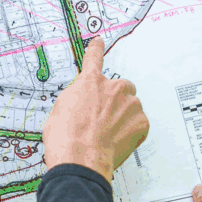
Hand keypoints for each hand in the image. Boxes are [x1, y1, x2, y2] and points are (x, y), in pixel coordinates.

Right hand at [43, 38, 148, 181]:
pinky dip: (131, 133)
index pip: (93, 58)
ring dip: (123, 117)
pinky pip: (139, 124)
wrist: (80, 160)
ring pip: (131, 106)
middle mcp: (113, 88)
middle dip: (115, 99)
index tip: (99, 42)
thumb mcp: (60, 110)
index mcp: (90, 82)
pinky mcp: (141, 123)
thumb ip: (76, 99)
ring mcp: (130, 105)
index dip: (96, 49)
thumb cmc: (65, 138)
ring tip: (107, 135)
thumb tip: (81, 103)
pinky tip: (116, 142)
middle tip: (104, 118)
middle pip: (122, 87)